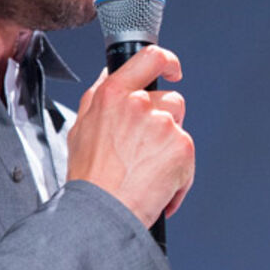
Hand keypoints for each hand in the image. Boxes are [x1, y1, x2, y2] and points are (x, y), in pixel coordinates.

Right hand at [66, 47, 193, 226]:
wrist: (102, 211)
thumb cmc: (90, 178)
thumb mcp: (81, 128)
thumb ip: (99, 97)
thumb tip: (109, 76)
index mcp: (113, 95)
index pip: (149, 59)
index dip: (167, 61)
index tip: (172, 70)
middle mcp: (138, 104)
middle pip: (171, 100)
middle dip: (165, 121)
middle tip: (145, 149)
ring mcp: (162, 124)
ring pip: (179, 128)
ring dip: (170, 146)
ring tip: (147, 170)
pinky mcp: (181, 146)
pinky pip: (188, 156)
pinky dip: (179, 174)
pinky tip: (157, 185)